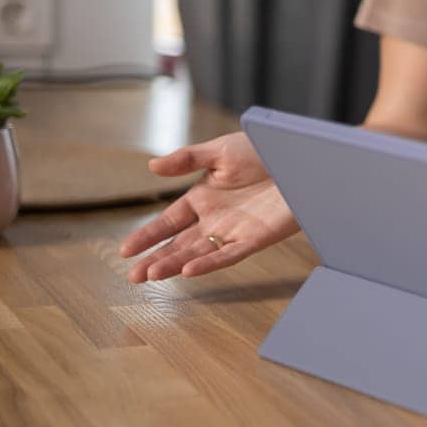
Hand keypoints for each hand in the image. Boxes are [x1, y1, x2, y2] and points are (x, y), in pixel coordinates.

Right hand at [119, 131, 300, 281]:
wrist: (302, 157)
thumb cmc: (266, 150)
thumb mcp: (221, 151)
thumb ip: (187, 160)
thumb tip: (152, 166)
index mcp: (203, 198)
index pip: (168, 222)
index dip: (147, 236)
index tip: (124, 251)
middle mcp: (215, 218)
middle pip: (179, 244)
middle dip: (155, 259)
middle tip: (132, 276)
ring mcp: (234, 230)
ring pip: (198, 253)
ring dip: (175, 264)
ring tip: (151, 276)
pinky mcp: (256, 237)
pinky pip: (228, 254)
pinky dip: (209, 263)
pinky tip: (188, 271)